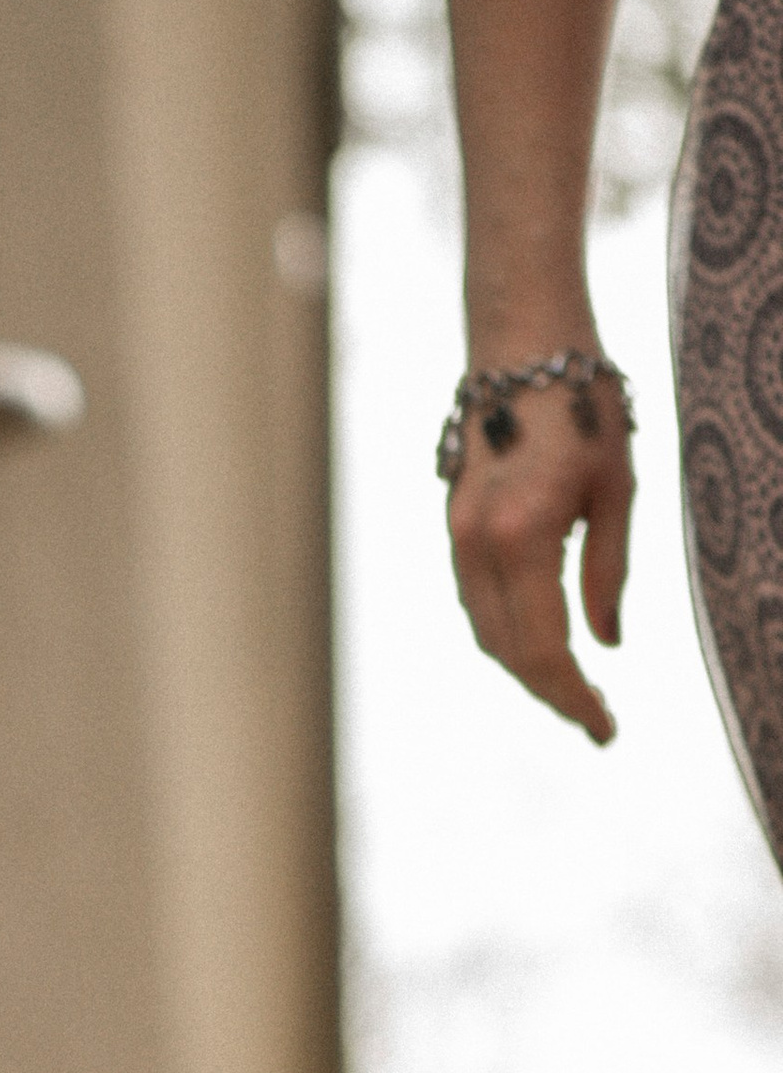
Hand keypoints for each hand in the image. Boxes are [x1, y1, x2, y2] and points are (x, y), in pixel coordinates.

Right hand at [444, 378, 632, 746]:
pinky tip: (541, 637)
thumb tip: (606, 644)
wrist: (522, 345)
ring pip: (484, 630)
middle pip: (506, 651)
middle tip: (595, 716)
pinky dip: (505, 631)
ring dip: (525, 665)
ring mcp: (457, 535)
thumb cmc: (584, 406)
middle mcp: (477, 544)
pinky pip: (475, 599)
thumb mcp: (618, 489)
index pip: (544, 648)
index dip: (573, 697)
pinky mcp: (454, 525)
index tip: (605, 727)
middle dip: (549, 691)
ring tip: (572, 686)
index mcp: (523, 536)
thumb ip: (609, 573)